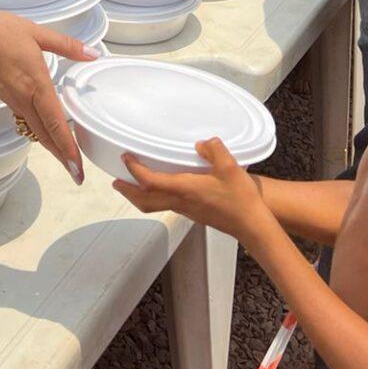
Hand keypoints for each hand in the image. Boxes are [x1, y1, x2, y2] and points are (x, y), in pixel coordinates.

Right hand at [0, 10, 95, 182]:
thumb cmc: (0, 32)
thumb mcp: (38, 33)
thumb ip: (67, 45)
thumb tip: (92, 53)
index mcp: (35, 86)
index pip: (55, 124)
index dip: (68, 148)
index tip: (77, 168)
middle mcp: (24, 100)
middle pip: (46, 136)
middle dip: (63, 158)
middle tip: (78, 176)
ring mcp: (14, 101)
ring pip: (37, 131)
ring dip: (53, 147)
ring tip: (68, 159)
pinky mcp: (7, 98)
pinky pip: (27, 121)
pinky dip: (42, 133)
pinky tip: (50, 132)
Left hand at [114, 137, 270, 242]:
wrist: (252, 225)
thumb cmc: (240, 198)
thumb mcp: (230, 166)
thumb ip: (214, 150)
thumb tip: (201, 143)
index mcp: (184, 189)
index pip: (150, 182)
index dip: (135, 171)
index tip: (126, 159)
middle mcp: (181, 202)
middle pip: (145, 201)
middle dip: (128, 191)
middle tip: (116, 181)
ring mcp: (186, 210)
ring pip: (154, 205)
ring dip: (139, 196)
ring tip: (132, 184)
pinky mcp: (194, 214)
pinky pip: (166, 205)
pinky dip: (155, 197)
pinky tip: (162, 188)